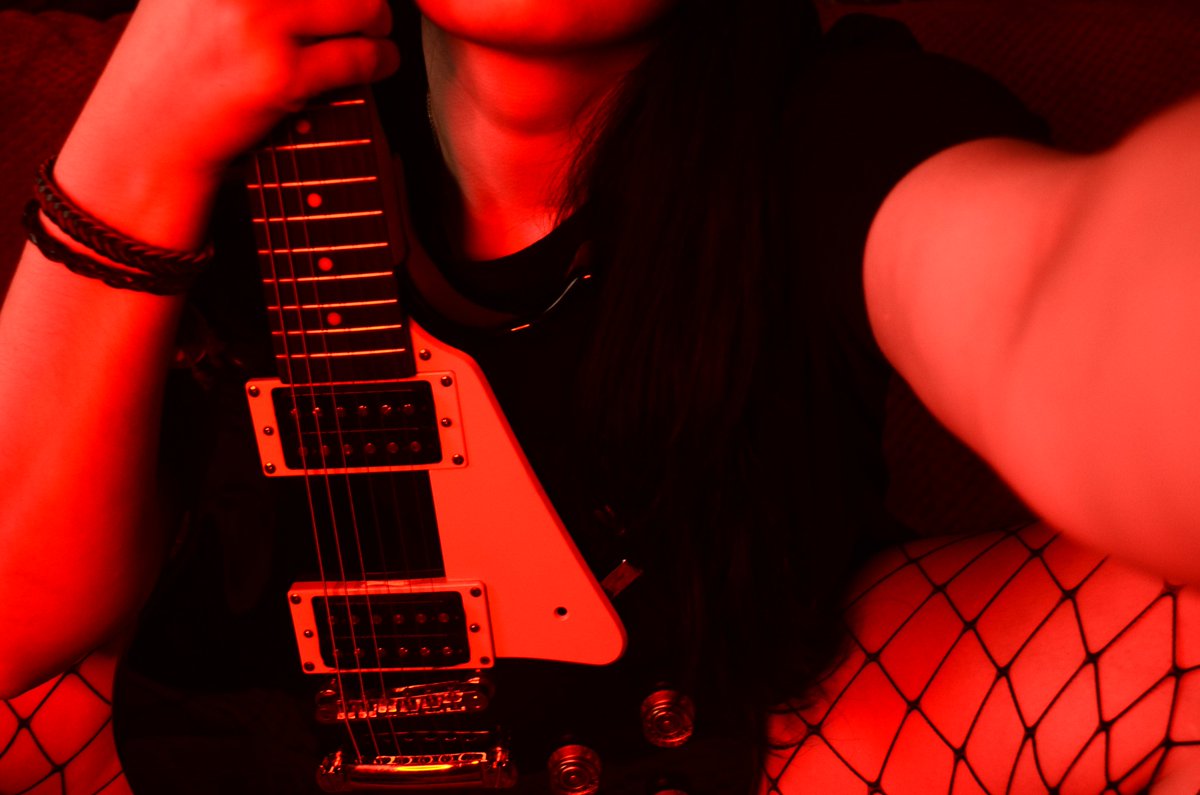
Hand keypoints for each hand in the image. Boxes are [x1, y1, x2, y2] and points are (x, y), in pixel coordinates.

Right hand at [54, 0, 398, 248]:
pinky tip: (379, 64)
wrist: (144, 136)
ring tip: (378, 33)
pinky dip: (381, 60)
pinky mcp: (279, 75)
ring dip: (379, 22)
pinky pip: (359, 58)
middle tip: (369, 9)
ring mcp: (258, 24)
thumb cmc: (171, 65)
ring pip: (363, 7)